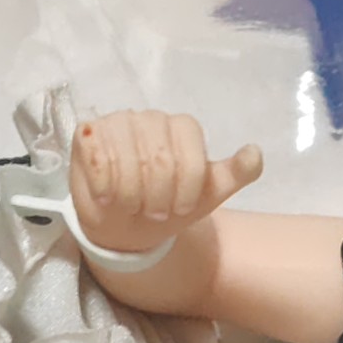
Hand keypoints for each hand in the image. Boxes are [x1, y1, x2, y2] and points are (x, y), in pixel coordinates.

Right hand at [70, 110, 262, 254]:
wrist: (129, 225)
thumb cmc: (169, 206)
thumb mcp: (208, 195)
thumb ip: (235, 174)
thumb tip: (255, 152)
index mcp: (183, 128)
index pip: (190, 155)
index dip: (186, 189)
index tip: (180, 209)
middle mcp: (151, 117)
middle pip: (159, 158)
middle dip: (158, 196)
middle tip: (154, 212)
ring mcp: (118, 122)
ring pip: (127, 157)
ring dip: (131, 194)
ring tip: (132, 206)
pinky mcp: (87, 133)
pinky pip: (97, 155)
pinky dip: (104, 184)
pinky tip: (107, 196)